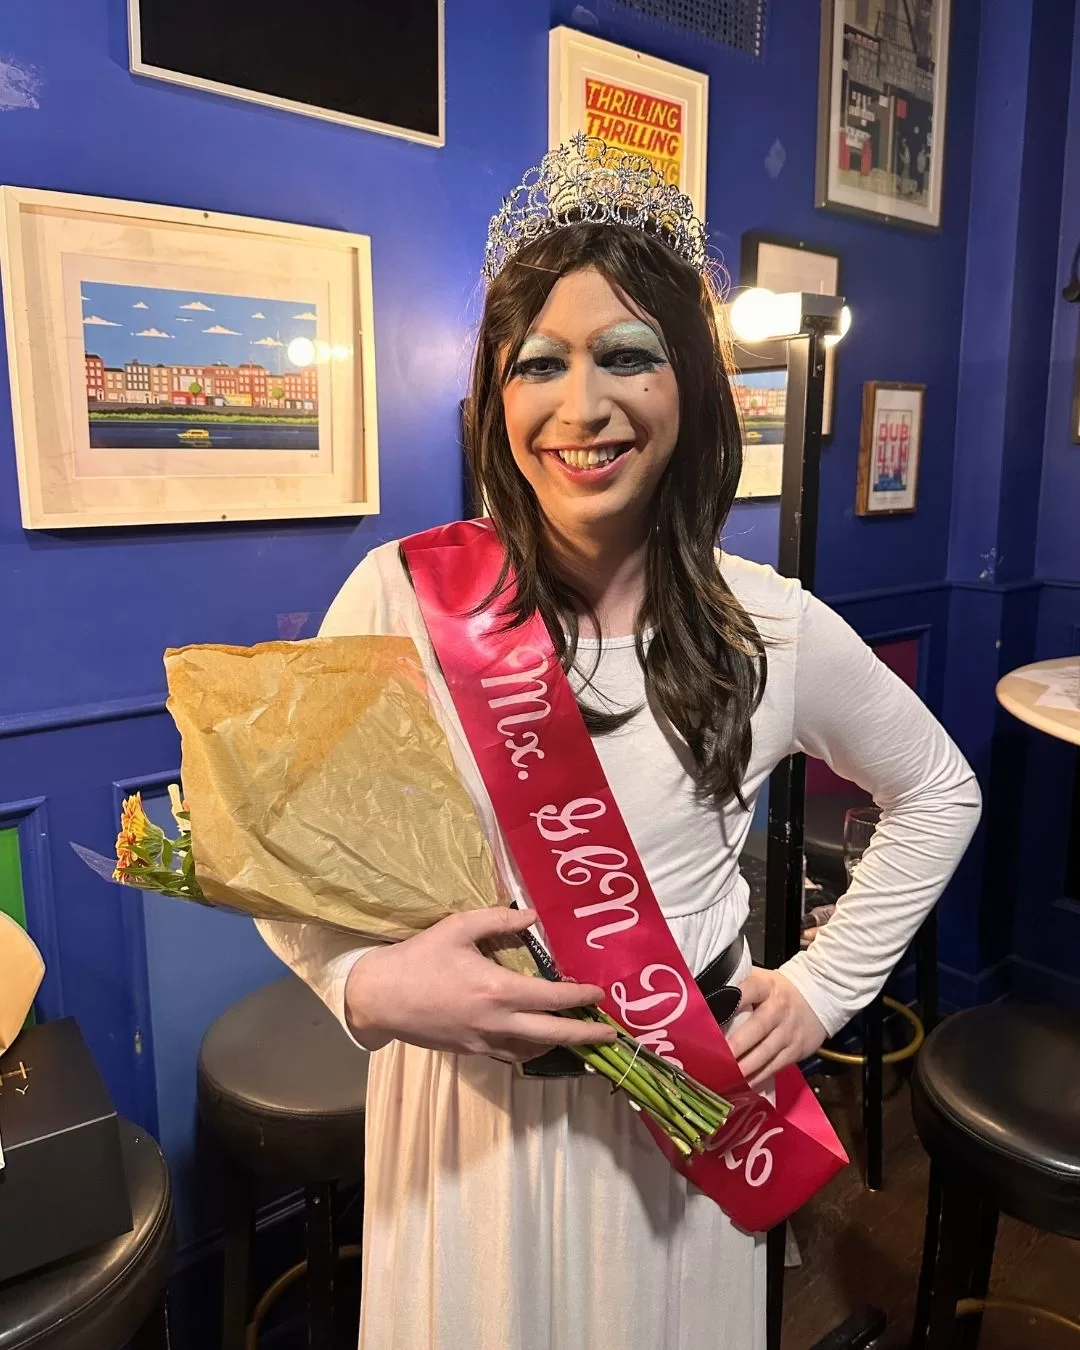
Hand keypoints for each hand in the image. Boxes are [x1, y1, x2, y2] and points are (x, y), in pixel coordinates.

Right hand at [343, 906, 616, 1060]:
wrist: (380, 997)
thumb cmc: (419, 958)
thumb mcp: (457, 928)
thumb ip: (498, 921)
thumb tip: (532, 916)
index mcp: (497, 989)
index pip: (552, 998)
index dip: (580, 997)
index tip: (600, 994)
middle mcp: (497, 1021)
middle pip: (553, 1034)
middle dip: (585, 1036)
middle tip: (610, 1036)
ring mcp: (483, 1041)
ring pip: (533, 1049)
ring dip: (559, 1044)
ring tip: (579, 1037)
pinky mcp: (471, 1051)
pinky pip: (510, 1054)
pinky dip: (530, 1049)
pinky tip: (538, 1040)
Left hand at [726, 969, 826, 1088]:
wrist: (818, 998)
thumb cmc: (776, 991)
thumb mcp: (760, 979)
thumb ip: (737, 984)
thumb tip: (704, 993)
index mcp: (766, 986)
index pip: (751, 989)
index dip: (736, 998)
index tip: (717, 1010)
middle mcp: (778, 1008)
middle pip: (758, 1026)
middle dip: (738, 1043)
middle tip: (718, 1056)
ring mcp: (788, 1031)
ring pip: (766, 1051)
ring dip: (746, 1066)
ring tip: (727, 1075)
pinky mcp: (795, 1051)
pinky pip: (774, 1066)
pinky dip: (758, 1077)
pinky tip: (743, 1083)